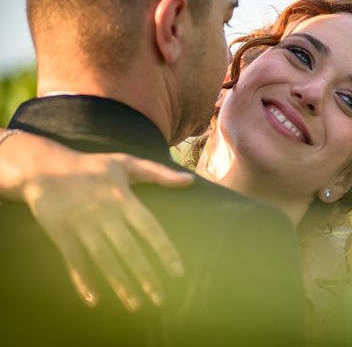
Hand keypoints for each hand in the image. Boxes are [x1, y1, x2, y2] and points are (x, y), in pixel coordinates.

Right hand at [0, 132, 192, 310]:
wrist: (44, 168)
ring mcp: (82, 226)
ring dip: (120, 284)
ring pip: (104, 260)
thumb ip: (158, 173)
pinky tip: (95, 300)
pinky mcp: (62, 235)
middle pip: (129, 250)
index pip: (149, 228)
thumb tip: (189, 181)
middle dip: (146, 276)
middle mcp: (104, 214)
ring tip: (136, 304)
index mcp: (123, 198)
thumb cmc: (92, 166)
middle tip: (160, 299)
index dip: (164, 250)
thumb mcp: (126, 163)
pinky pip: (74, 262)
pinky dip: (83, 281)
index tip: (177, 272)